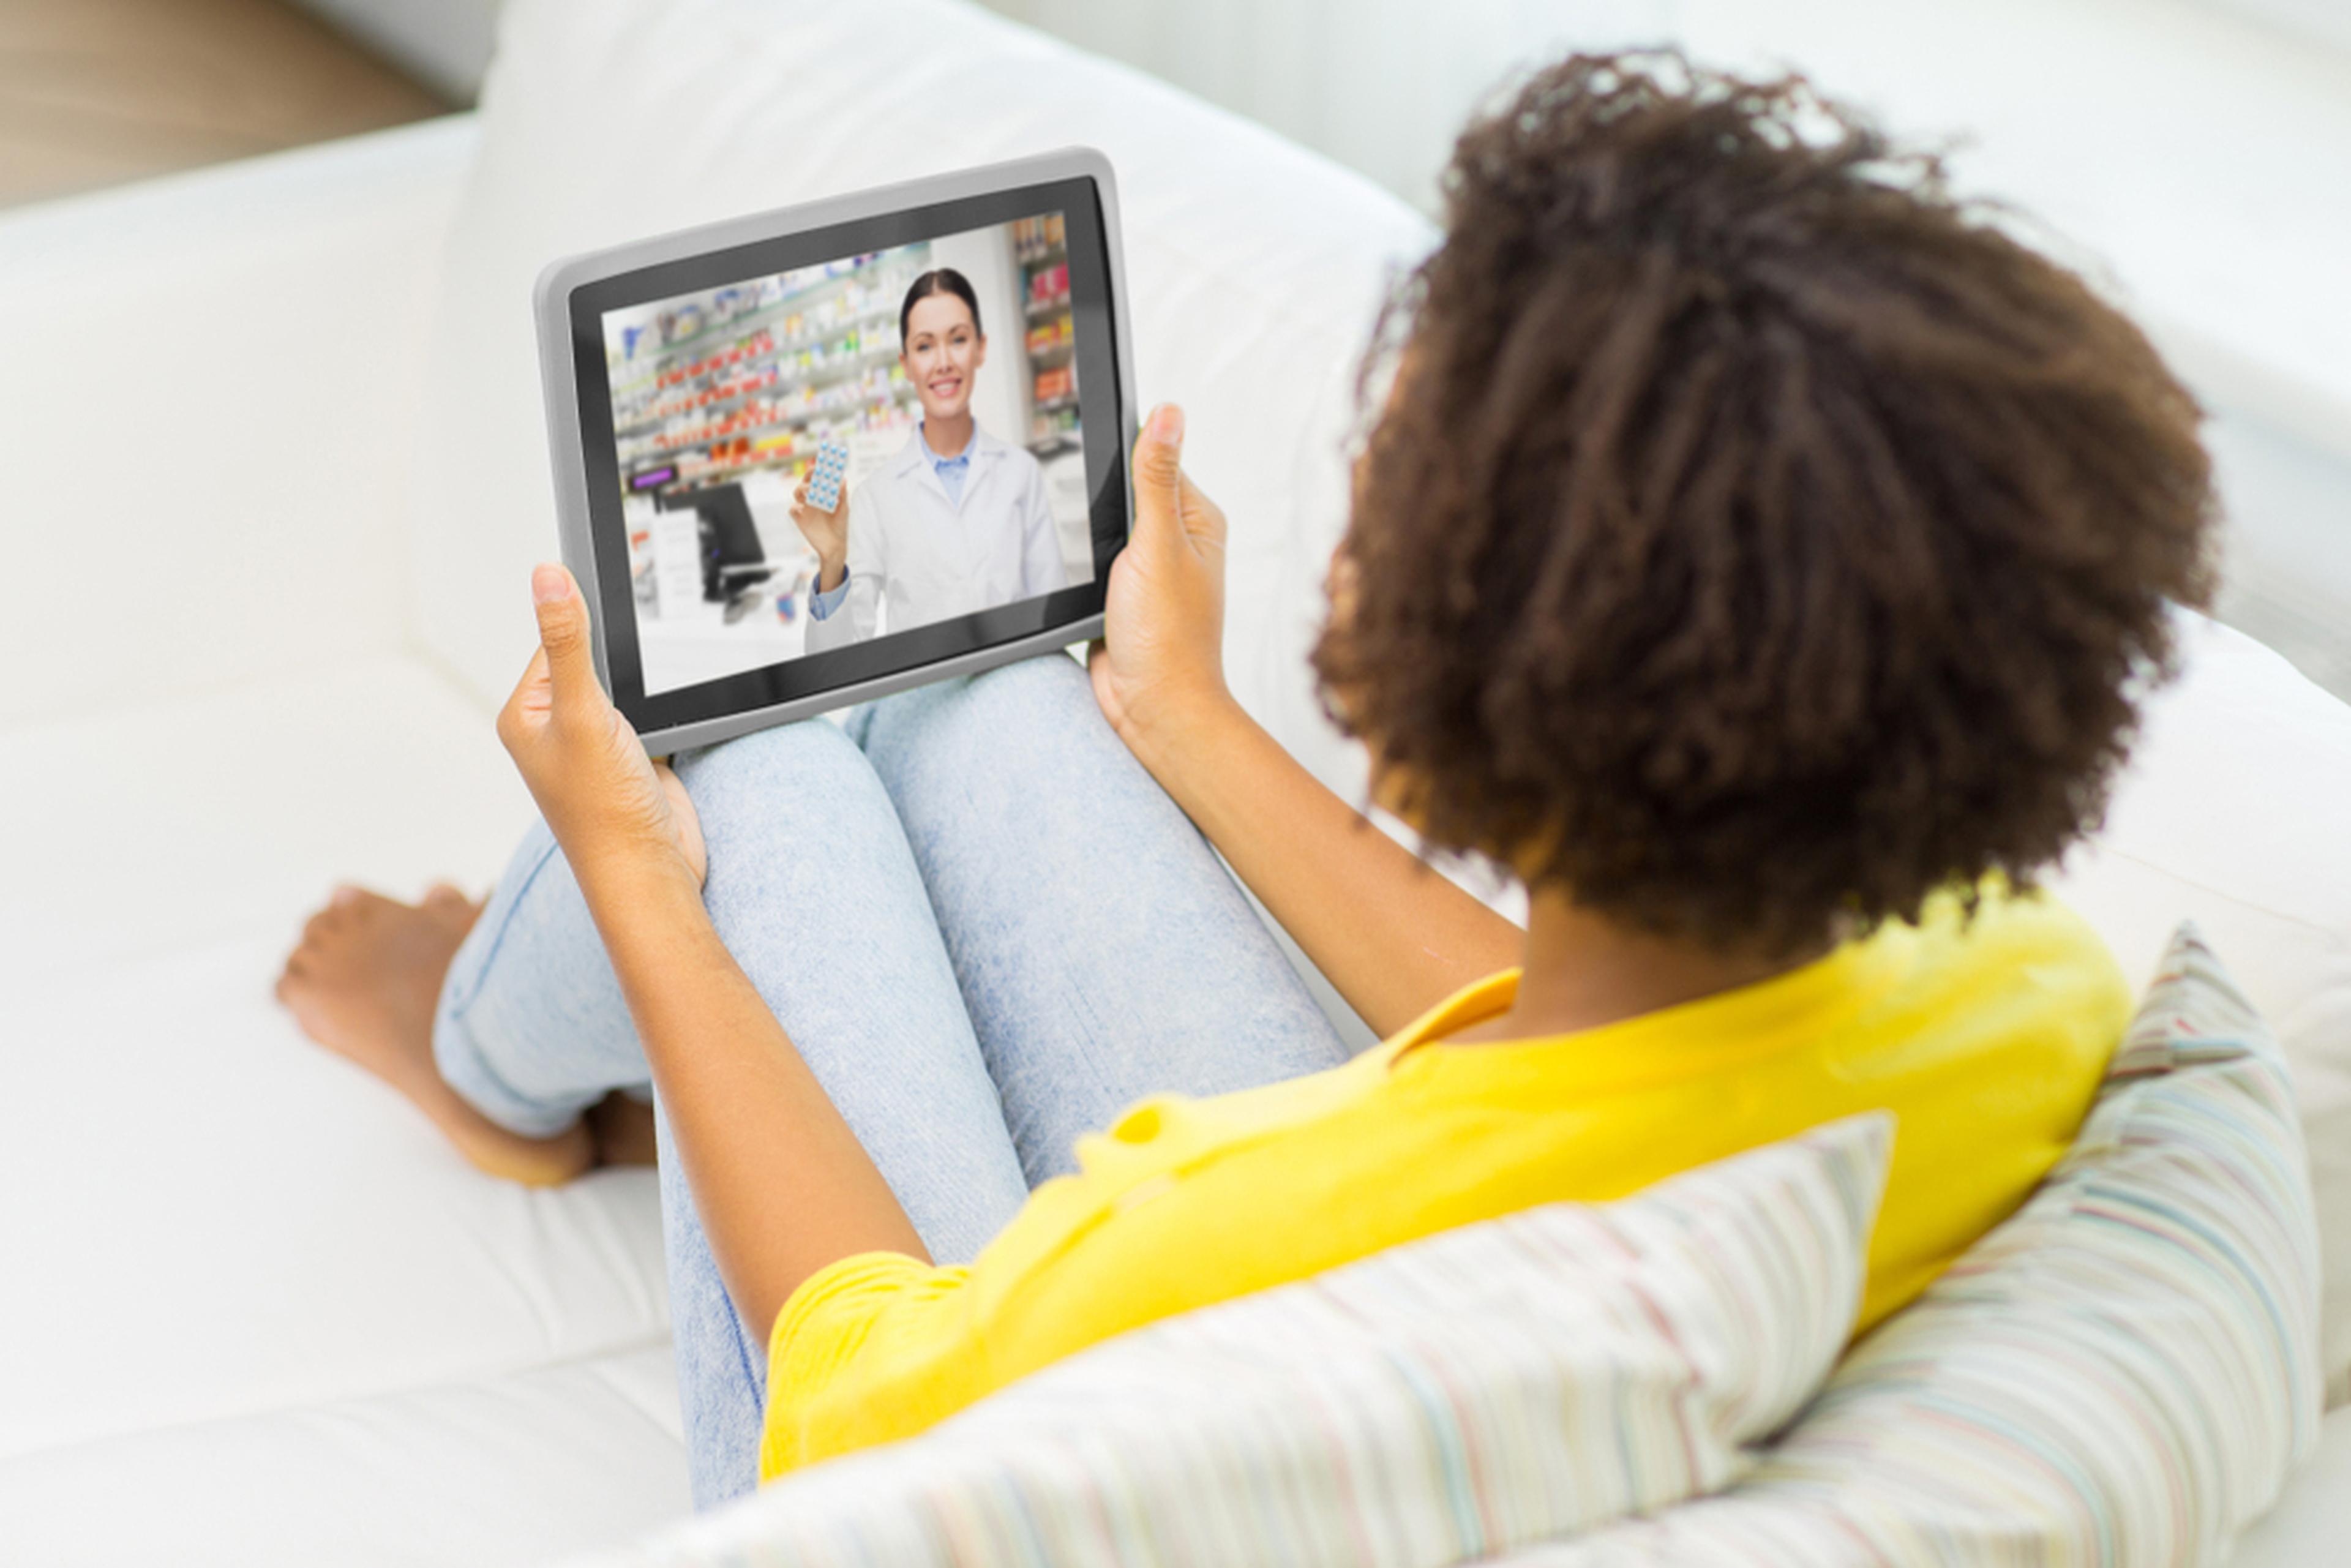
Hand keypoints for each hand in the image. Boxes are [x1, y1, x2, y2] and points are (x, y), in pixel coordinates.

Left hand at [497, 564, 706, 891]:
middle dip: (624, 669)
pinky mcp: (633, 760)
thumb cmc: (603, 812)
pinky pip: (650, 717)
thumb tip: (547, 575)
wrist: (651, 873)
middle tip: (631, 699)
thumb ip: (569, 641)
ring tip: (644, 727)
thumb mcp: (583, 713)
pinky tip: (666, 734)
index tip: (616, 632)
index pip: (554, 642)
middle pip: (594, 663)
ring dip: (647, 695)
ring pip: (626, 691)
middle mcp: (555, 729)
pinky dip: (664, 716)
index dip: (587, 633)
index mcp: (525, 715)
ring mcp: (596, 747)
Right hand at [790, 475, 849, 588]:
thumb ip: (842, 495)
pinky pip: (792, 510)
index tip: (821, 463)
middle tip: (815, 472)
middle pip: (805, 482)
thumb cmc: (839, 525)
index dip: (817, 469)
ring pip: (797, 492)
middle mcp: (812, 499)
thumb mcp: (844, 509)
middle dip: (809, 475)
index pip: (817, 478)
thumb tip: (842, 479)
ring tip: (811, 490)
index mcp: (822, 494)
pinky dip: (795, 507)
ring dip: (803, 488)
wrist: (835, 546)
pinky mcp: (799, 519)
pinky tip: (803, 508)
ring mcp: (805, 508)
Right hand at [1089, 403, 1235, 762]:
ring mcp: (1150, 570)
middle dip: (1102, 503)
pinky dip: (1085, 567)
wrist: (1151, 709)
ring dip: (1090, 539)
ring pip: (1108, 529)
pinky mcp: (1125, 596)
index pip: (1158, 459)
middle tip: (1100, 532)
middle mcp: (1178, 541)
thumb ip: (1155, 477)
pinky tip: (1083, 580)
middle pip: (1128, 493)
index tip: (1097, 455)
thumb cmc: (1167, 637)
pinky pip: (1098, 563)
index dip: (1126, 455)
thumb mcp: (1157, 543)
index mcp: (1198, 520)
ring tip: (1097, 563)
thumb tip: (1168, 412)